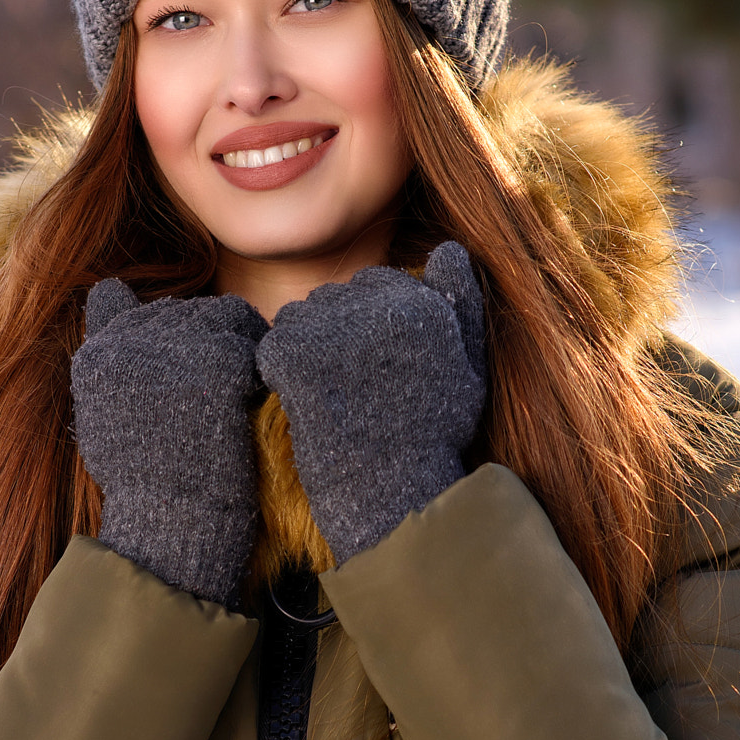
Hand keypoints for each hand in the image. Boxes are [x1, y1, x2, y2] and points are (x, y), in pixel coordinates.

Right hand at [70, 281, 267, 604]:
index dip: (163, 335)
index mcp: (96, 355)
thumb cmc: (145, 481)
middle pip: (183, 310)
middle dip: (208, 339)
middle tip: (221, 391)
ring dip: (239, 346)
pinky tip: (252, 401)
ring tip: (238, 394)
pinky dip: (259, 368)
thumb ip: (105, 348)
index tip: (180, 374)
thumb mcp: (105, 412)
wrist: (174, 525)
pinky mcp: (215, 362)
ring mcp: (171, 349)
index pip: (129, 306)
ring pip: (222, 315)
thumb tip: (109, 288)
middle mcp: (126, 342)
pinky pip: (249, 341)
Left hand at [255, 242, 486, 564]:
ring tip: (330, 396)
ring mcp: (334, 327)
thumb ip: (461, 301)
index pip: (376, 283)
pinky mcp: (295, 353)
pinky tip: (304, 402)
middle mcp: (379, 304)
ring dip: (306, 347)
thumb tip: (450, 246)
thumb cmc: (432, 435)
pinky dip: (279, 371)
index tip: (374, 369)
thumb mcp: (467, 366)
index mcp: (420, 301)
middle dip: (337, 331)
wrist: (393, 493)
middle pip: (336, 295)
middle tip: (350, 387)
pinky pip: (273, 344)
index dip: (369, 326)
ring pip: (300, 315)